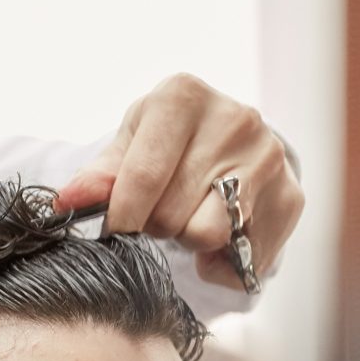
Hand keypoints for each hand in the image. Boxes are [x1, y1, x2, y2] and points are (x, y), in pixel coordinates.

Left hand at [54, 74, 303, 290]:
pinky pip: (241, 259)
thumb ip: (99, 175)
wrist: (233, 141)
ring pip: (208, 235)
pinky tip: (217, 238)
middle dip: (155, 226)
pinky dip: (220, 263)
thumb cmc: (168, 141)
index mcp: (183, 97)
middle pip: (171, 214)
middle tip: (158, 214)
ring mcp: (268, 159)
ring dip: (188, 242)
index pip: (143, 177)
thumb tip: (68, 201)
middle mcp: (235, 120)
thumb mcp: (130, 143)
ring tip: (188, 217)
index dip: (121, 217)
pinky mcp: (291, 197)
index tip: (113, 232)